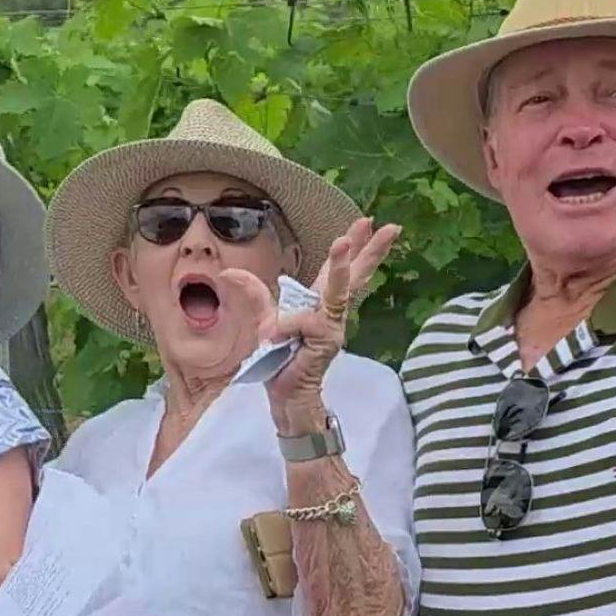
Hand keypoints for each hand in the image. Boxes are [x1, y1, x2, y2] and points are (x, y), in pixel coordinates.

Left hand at [261, 217, 400, 433]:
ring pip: (337, 292)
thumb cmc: (279, 358)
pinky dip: (288, 325)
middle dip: (371, 251)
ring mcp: (332, 326)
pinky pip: (306, 322)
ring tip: (344, 240)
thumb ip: (254, 293)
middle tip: (386, 226)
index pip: (338, 270)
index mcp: (319, 304)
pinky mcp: (326, 340)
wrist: (284, 393)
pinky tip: (276, 336)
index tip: (366, 222)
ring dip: (341, 266)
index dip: (352, 247)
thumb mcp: (264, 319)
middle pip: (356, 277)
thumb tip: (228, 271)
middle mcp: (331, 313)